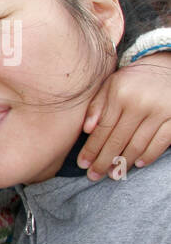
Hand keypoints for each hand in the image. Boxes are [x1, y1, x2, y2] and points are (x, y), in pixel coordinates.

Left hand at [78, 56, 170, 179]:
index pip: (102, 129)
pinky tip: (138, 164)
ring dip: (124, 162)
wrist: (167, 67)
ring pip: (137, 144)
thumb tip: (86, 130)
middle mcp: (139, 104)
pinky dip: (149, 155)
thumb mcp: (111, 85)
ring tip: (113, 174)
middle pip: (117, 140)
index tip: (82, 164)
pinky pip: (161, 142)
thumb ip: (97, 106)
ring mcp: (159, 111)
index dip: (91, 149)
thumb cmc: (133, 80)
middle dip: (103, 161)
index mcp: (120, 95)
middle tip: (94, 176)